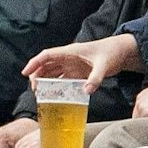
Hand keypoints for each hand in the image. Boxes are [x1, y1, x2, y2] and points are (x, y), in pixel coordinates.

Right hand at [22, 34, 140, 91]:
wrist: (122, 52)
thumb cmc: (111, 53)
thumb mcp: (104, 65)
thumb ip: (95, 78)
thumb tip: (86, 91)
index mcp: (70, 52)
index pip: (46, 56)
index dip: (34, 63)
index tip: (25, 73)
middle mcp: (68, 58)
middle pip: (46, 66)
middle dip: (37, 76)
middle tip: (35, 90)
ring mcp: (72, 65)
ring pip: (53, 73)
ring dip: (46, 82)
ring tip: (42, 94)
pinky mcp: (78, 72)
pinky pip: (64, 79)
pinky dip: (58, 86)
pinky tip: (56, 95)